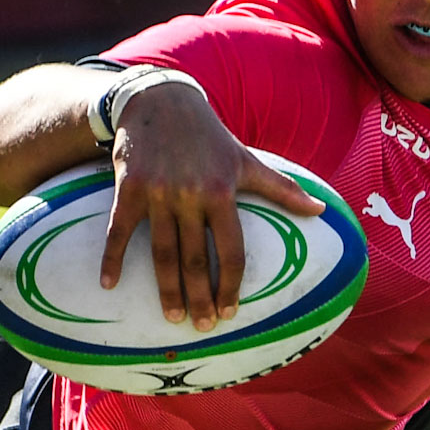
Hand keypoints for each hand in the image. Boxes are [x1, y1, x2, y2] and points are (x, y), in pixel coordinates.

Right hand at [101, 84, 321, 330]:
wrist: (161, 101)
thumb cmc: (209, 136)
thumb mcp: (247, 159)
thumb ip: (283, 189)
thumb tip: (321, 211)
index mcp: (223, 192)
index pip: (231, 250)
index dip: (231, 285)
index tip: (230, 313)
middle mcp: (191, 195)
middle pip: (195, 258)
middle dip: (200, 297)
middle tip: (201, 327)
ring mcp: (158, 193)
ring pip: (161, 252)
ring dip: (165, 289)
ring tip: (171, 316)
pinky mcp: (129, 188)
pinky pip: (118, 230)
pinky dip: (111, 259)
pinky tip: (108, 285)